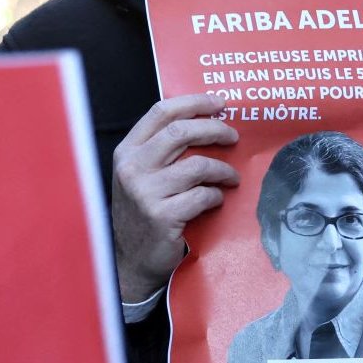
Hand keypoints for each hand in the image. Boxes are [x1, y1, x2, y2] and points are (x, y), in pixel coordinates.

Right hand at [111, 95, 239, 301]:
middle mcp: (132, 167)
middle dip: (214, 129)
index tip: (220, 103)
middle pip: (182, 132)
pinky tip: (216, 201)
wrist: (130, 260)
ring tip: (231, 178)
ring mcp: (146, 192)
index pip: (161, 112)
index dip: (194, 103)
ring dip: (223, 170)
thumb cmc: (143, 212)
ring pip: (198, 166)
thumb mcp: (142, 176)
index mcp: (127, 151)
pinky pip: (202, 196)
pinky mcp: (162, 216)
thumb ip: (163, 151)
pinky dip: (216, 197)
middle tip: (234, 137)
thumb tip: (208, 124)